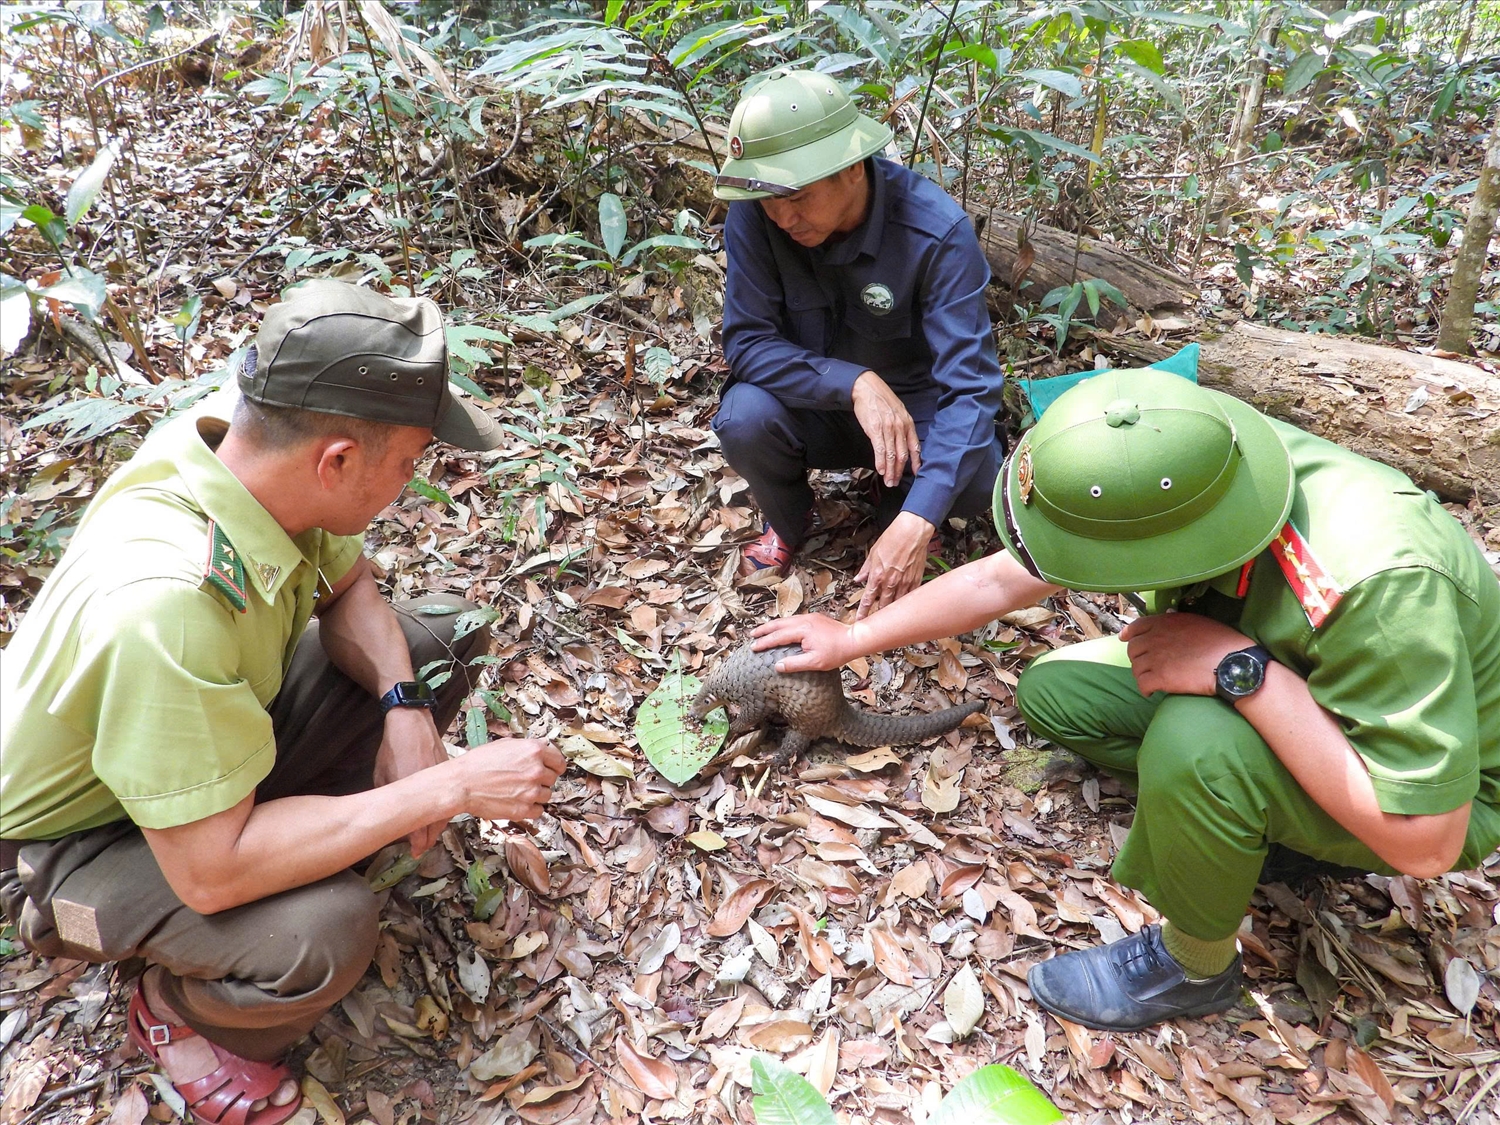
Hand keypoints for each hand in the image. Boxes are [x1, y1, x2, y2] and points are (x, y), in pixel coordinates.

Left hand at [375, 708, 449, 852]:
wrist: (412, 720)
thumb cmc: (393, 747)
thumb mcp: (383, 775)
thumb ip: (388, 796)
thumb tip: (389, 814)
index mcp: (414, 788)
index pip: (420, 823)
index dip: (418, 841)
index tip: (415, 852)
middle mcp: (433, 785)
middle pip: (437, 820)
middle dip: (429, 837)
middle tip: (421, 848)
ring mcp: (444, 777)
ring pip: (447, 808)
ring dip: (438, 823)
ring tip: (429, 834)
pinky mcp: (449, 769)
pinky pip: (449, 794)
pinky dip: (444, 806)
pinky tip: (437, 812)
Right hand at [455, 739, 565, 822]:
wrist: (461, 783)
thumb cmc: (477, 764)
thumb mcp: (505, 745)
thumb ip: (526, 748)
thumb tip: (539, 752)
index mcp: (534, 751)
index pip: (559, 761)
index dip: (555, 765)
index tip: (553, 769)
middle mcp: (536, 770)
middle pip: (552, 779)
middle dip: (542, 779)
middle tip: (526, 780)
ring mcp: (531, 791)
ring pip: (546, 795)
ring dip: (536, 794)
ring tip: (518, 790)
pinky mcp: (523, 809)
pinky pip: (538, 811)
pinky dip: (531, 808)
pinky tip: (519, 801)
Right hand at [752, 614, 855, 671]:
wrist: (854, 639)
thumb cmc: (836, 653)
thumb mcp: (815, 663)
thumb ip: (794, 664)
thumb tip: (777, 666)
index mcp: (802, 630)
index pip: (777, 636)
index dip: (764, 642)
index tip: (753, 647)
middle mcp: (803, 620)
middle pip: (778, 623)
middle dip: (764, 629)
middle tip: (752, 635)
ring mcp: (809, 617)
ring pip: (786, 620)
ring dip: (773, 625)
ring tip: (763, 631)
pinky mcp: (814, 617)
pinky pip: (794, 619)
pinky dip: (783, 624)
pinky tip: (782, 629)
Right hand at [852, 371, 919, 486]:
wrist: (866, 388)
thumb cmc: (881, 399)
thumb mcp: (898, 411)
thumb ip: (902, 426)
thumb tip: (901, 441)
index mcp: (908, 423)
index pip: (914, 446)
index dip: (916, 462)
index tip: (916, 474)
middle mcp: (900, 427)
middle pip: (902, 455)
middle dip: (899, 471)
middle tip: (895, 483)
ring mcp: (888, 428)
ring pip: (891, 455)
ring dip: (890, 471)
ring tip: (888, 481)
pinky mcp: (875, 430)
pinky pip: (880, 450)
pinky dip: (880, 463)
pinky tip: (880, 471)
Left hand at [855, 511, 933, 619]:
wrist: (912, 532)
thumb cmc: (893, 538)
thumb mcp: (873, 553)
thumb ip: (865, 569)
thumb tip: (858, 578)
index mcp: (877, 576)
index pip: (867, 599)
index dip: (862, 612)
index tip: (859, 620)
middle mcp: (890, 582)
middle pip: (882, 605)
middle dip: (878, 614)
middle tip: (874, 621)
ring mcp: (904, 583)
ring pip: (897, 604)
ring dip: (892, 611)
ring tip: (888, 617)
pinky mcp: (916, 581)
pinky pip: (909, 597)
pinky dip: (905, 602)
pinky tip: (903, 605)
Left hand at [1119, 613, 1251, 697]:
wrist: (1232, 662)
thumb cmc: (1222, 642)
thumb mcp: (1197, 622)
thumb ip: (1176, 622)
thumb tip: (1167, 621)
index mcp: (1164, 622)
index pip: (1136, 626)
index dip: (1129, 634)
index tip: (1124, 639)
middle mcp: (1156, 638)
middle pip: (1133, 649)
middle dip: (1138, 657)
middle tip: (1149, 665)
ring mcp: (1156, 658)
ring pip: (1136, 668)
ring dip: (1143, 674)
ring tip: (1154, 679)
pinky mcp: (1160, 678)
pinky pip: (1142, 684)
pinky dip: (1145, 689)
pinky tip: (1152, 691)